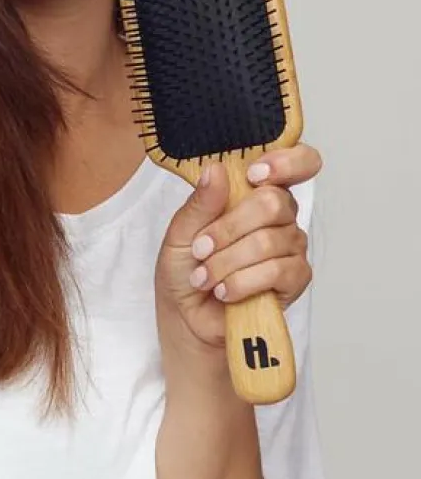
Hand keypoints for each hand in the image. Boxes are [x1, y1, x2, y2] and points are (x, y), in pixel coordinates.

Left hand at [155, 144, 322, 350]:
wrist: (188, 316)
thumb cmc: (187, 267)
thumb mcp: (181, 232)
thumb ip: (200, 203)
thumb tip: (215, 170)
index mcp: (255, 192)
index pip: (297, 162)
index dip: (286, 162)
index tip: (254, 174)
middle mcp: (280, 215)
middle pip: (273, 202)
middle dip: (228, 228)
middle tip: (201, 248)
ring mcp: (291, 246)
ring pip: (268, 241)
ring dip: (227, 262)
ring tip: (204, 276)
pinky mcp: (296, 279)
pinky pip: (276, 272)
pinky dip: (242, 282)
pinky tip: (225, 291)